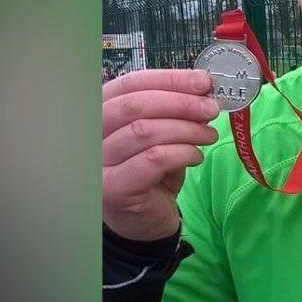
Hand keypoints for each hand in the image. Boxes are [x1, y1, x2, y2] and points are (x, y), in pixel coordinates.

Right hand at [102, 70, 219, 240]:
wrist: (144, 221)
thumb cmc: (150, 173)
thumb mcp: (162, 134)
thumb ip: (174, 112)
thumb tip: (203, 91)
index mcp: (100, 111)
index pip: (130, 84)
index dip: (169, 79)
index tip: (203, 82)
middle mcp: (90, 135)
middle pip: (134, 105)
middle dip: (180, 102)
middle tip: (211, 108)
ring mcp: (96, 164)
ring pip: (145, 131)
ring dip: (186, 129)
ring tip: (208, 134)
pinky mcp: (112, 188)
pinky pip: (154, 159)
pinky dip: (183, 153)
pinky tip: (196, 156)